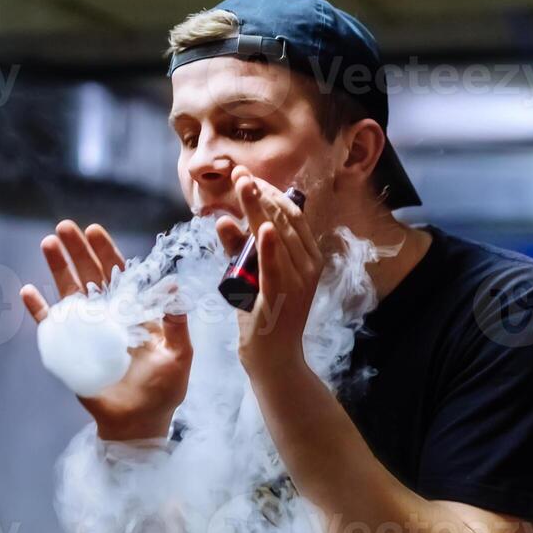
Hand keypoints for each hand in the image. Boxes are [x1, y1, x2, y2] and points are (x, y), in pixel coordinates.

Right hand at [21, 220, 191, 440]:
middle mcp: (108, 315)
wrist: (139, 422)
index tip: (95, 231)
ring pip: (69, 292)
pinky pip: (50, 326)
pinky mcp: (70, 350)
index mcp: (133, 311)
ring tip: (48, 243)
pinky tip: (28, 290)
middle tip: (65, 226)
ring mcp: (86, 331)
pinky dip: (38, 310)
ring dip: (58, 268)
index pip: (119, 274)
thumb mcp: (179, 354)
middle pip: (90, 275)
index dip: (107, 251)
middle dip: (78, 250)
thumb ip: (176, 322)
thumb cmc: (164, 389)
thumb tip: (174, 286)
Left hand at [215, 170, 322, 380]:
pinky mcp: (282, 297)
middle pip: (286, 219)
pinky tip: (265, 228)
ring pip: (279, 236)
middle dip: (261, 193)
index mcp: (308, 257)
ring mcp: (298, 281)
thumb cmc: (262, 315)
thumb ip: (240, 249)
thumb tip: (223, 220)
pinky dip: (271, 247)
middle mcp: (309, 266)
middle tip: (239, 173)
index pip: (292, 215)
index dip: (270, 192)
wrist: (274, 359)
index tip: (248, 176)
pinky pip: (276, 268)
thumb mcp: (251, 275)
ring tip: (242, 186)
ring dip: (259, 208)